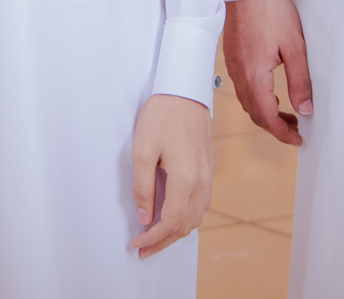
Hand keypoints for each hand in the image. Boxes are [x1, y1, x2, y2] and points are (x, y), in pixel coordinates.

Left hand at [131, 94, 211, 257]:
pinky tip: (171, 218)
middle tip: (142, 250)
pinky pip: (200, 205)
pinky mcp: (207, 170)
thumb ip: (143, 188)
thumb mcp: (142, 151)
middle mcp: (201, 182)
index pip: (170, 222)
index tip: (136, 243)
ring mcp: (207, 176)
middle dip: (163, 242)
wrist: (184, 92)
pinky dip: (186, 218)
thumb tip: (145, 217)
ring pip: (195, 218)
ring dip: (175, 232)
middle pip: (185, 226)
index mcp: (185, 179)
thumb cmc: (161, 116)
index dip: (152, 237)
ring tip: (154, 238)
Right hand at [223, 0, 312, 145]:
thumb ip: (300, 80)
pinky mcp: (233, 58)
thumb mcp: (295, 46)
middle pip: (256, 114)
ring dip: (267, 113)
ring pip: (248, 102)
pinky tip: (272, 93)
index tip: (298, 139)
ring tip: (288, 114)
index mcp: (255, 76)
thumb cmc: (272, 12)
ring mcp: (234, 67)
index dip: (282, 133)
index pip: (267, 117)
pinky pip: (243, 88)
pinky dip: (258, 99)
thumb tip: (306, 108)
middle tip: (297, 129)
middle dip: (275, 126)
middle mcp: (240, 75)